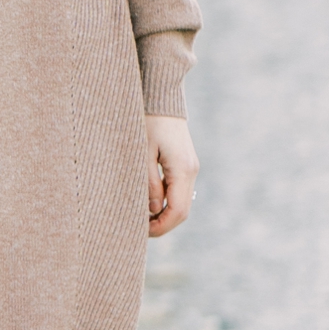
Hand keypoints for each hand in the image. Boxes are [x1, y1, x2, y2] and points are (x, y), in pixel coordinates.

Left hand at [146, 116, 198, 236]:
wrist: (161, 97)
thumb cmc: (147, 121)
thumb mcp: (141, 152)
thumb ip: (147, 183)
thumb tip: (151, 210)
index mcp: (182, 170)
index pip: (177, 211)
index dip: (160, 227)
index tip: (140, 232)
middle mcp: (191, 171)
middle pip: (181, 211)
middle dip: (162, 224)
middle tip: (138, 229)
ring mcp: (190, 168)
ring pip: (180, 202)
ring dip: (163, 214)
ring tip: (139, 218)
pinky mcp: (185, 164)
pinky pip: (178, 190)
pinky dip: (165, 202)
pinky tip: (147, 203)